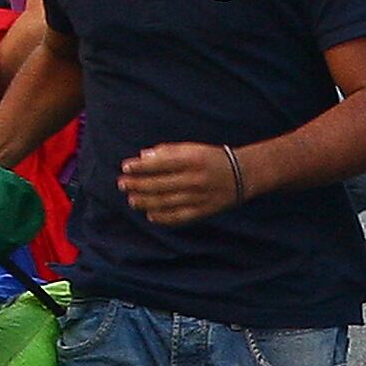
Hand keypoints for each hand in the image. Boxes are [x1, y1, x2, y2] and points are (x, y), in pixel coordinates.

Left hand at [117, 141, 241, 224]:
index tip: (125, 166)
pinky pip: (178, 217)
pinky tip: (150, 214)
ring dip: (145, 202)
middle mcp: (195, 178)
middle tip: (122, 184)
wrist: (243, 174)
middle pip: (160, 184)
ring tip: (131, 200)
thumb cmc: (212, 158)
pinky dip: (162, 217)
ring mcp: (199, 197)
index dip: (140, 166)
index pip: (160, 163)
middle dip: (138, 184)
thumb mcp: (193, 148)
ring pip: (166, 202)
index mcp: (192, 159)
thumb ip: (168, 151)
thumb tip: (143, 157)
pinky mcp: (203, 211)